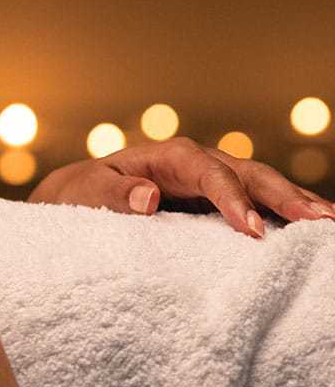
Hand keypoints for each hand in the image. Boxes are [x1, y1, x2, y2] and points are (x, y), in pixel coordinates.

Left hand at [27, 137, 334, 238]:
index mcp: (171, 156)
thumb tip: (150, 197)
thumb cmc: (80, 192)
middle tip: (320, 221)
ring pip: (263, 186)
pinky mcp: (216, 200)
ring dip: (297, 203)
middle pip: (250, 174)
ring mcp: (212, 180)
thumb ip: (115, 194)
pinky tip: (310, 229)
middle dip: (285, 196)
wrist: (77, 195)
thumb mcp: (86, 192)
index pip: (211, 174)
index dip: (234, 199)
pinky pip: (256, 202)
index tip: (252, 229)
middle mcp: (199, 162)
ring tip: (329, 224)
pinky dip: (284, 214)